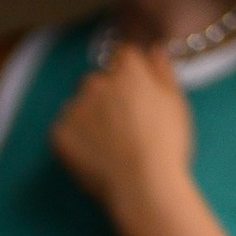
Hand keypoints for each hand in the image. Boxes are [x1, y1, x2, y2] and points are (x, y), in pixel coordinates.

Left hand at [51, 41, 195, 227]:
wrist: (142, 185)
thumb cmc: (166, 145)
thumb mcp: (175, 102)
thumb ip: (162, 71)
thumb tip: (153, 50)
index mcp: (128, 69)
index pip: (122, 56)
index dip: (127, 76)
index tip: (132, 98)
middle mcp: (98, 81)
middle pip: (95, 82)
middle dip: (104, 98)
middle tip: (119, 129)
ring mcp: (76, 107)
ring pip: (77, 106)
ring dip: (86, 119)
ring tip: (105, 146)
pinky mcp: (59, 133)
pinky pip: (62, 131)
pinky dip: (72, 141)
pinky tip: (91, 157)